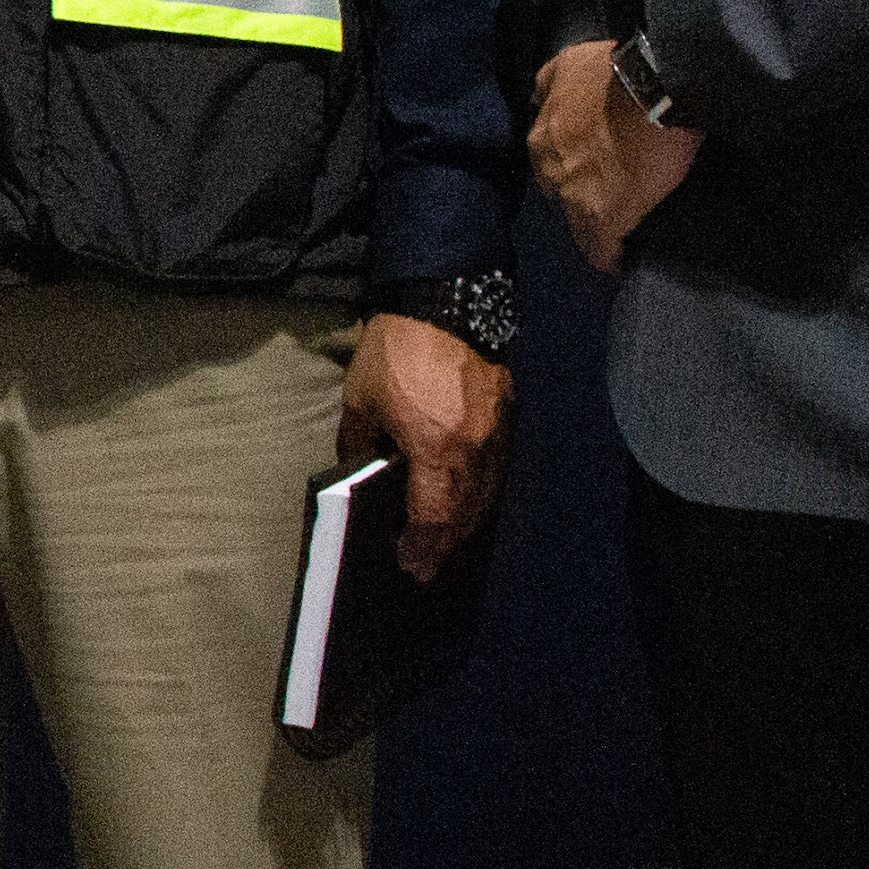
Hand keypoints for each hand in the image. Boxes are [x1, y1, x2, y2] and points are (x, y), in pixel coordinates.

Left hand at [337, 310, 514, 579]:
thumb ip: (359, 444)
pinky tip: (466, 500)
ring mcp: (498, 437)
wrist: (445, 301)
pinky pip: (496, 472)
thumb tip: (360, 474)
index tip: (411, 568)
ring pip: (486, 498)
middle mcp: (474, 452)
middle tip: (428, 567)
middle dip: (446, 546)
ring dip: (465, 525)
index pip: (433, 518)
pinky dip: (480, 495)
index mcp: (436, 450)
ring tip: (444, 542)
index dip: (421, 548)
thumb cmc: (395, 350)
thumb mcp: (361, 400)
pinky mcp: (508, 419)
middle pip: (465, 517)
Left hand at [528, 36, 702, 271]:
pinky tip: (616, 263)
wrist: (653, 91)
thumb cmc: (614, 73)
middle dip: (580, 197)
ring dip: (593, 229)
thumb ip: (549, 84)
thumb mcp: (568, 64)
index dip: (572, 171)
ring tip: (612, 237)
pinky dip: (608, 256)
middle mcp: (549, 170)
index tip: (591, 174)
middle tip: (607, 197)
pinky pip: (601, 248)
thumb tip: (539, 99)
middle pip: (561, 195)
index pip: (550, 164)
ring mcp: (575, 197)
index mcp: (542, 137)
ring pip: (577, 225)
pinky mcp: (606, 218)